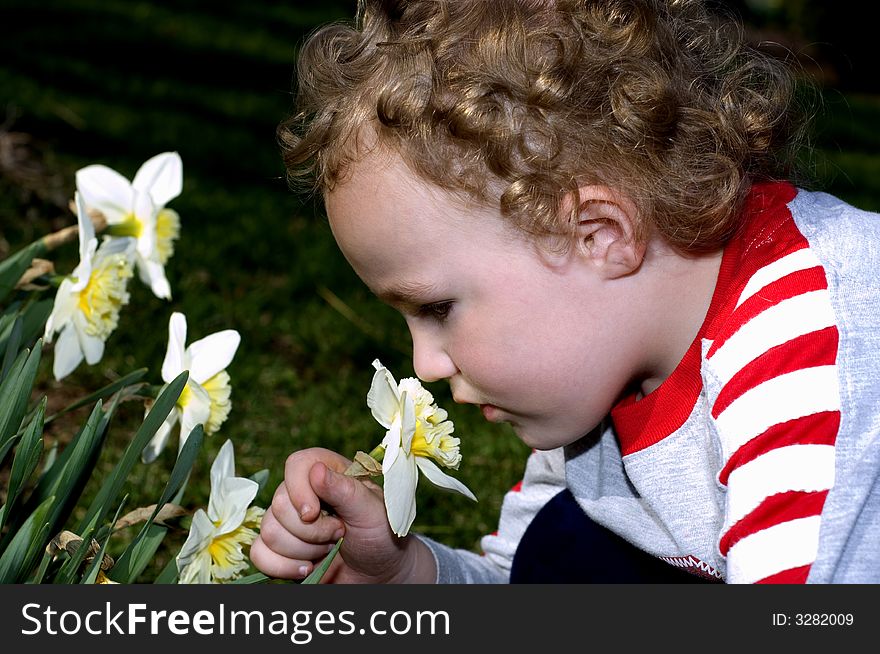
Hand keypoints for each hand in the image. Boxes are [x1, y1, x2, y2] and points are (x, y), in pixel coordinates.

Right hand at [250, 447, 435, 582]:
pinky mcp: (279, 549)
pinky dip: (284, 567)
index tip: (314, 513)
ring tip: (329, 550)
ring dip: (303, 550)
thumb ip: (346, 490)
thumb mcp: (372, 511)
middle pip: (279, 504)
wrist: (380, 574)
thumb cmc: (382, 536)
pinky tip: (309, 568)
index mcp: (328, 473)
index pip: (296, 464)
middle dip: (311, 530)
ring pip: (269, 532)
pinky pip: (259, 554)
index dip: (299, 489)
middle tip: (339, 534)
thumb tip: (316, 470)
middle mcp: (303, 493)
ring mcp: (289, 522)